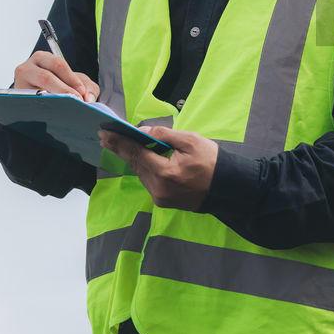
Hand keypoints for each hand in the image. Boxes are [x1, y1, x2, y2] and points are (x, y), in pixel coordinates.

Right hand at [13, 51, 98, 101]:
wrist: (43, 95)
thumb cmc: (59, 84)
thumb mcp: (75, 80)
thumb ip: (87, 86)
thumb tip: (88, 98)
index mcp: (42, 58)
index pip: (58, 65)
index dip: (71, 78)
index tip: (81, 92)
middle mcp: (27, 68)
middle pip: (45, 77)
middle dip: (63, 90)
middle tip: (76, 100)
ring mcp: (19, 84)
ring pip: (36, 92)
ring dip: (53, 100)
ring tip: (66, 107)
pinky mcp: (16, 99)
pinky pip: (30, 104)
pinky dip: (43, 108)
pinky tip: (53, 112)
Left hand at [99, 126, 218, 210]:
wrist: (227, 187)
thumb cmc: (212, 162)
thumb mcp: (191, 141)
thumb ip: (165, 135)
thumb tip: (143, 132)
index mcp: (165, 172)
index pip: (136, 153)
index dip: (120, 142)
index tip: (106, 133)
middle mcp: (158, 188)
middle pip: (135, 165)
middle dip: (121, 149)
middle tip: (106, 137)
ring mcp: (160, 197)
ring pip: (140, 173)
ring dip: (132, 159)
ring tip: (121, 145)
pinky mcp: (163, 201)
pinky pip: (148, 181)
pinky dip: (144, 168)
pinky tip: (141, 158)